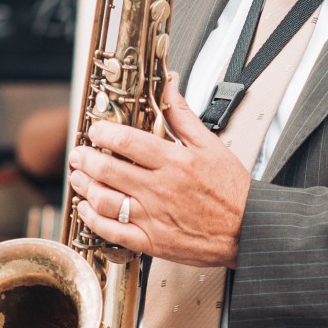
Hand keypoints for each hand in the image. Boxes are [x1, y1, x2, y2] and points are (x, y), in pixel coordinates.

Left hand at [69, 75, 250, 268]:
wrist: (249, 231)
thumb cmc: (233, 192)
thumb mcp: (211, 145)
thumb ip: (182, 115)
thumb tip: (168, 86)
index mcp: (175, 162)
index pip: (127, 141)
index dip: (103, 133)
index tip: (96, 131)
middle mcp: (161, 189)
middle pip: (108, 170)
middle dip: (85, 159)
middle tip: (79, 153)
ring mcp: (154, 217)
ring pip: (105, 200)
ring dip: (84, 187)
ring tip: (78, 178)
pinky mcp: (153, 241)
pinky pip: (113, 231)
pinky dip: (93, 220)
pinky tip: (88, 210)